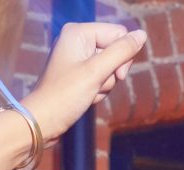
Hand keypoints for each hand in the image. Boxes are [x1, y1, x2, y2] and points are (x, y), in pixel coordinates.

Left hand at [20, 22, 148, 143]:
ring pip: (110, 67)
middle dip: (112, 72)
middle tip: (97, 85)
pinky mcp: (77, 73)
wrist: (42, 122)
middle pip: (115, 50)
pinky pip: (100, 77)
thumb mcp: (97, 72)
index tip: (117, 75)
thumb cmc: (65, 96)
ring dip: (105, 84)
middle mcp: (77, 40)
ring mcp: (76, 57)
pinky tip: (86, 98)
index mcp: (78, 32)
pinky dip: (98, 90)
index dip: (123, 55)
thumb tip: (142, 35)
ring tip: (88, 93)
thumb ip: (121, 52)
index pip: (119, 34)